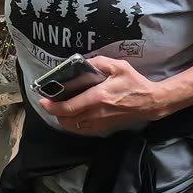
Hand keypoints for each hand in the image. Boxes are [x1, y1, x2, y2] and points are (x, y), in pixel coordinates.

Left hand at [38, 56, 169, 134]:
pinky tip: (74, 115)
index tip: (42, 101)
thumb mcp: (118, 66)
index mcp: (98, 97)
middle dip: (54, 113)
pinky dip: (74, 124)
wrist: (150, 102)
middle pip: (67, 120)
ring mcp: (101, 122)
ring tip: (60, 108)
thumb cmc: (134, 82)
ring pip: (74, 127)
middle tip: (49, 103)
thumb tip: (81, 63)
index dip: (53, 106)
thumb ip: (98, 62)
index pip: (70, 107)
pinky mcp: (105, 127)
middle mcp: (97, 113)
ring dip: (63, 119)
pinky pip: (84, 130)